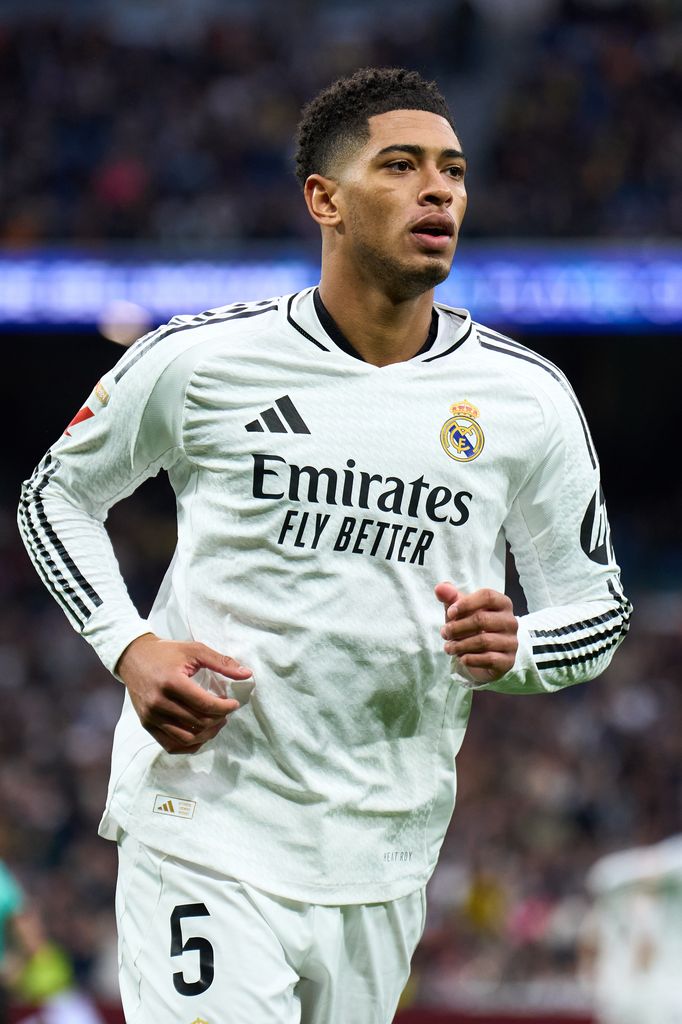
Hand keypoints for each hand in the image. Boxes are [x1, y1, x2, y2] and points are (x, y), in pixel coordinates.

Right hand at [116, 634, 252, 753]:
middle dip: (219, 719)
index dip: (225, 707)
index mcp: (172, 683)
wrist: (133, 658)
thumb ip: (221, 662)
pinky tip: (201, 733)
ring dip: (208, 734)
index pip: (205, 705)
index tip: (234, 704)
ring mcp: (151, 717)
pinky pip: (172, 745)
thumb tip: (247, 674)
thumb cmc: (166, 653)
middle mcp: (159, 703)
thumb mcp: (195, 650)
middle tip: (225, 711)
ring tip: (216, 722)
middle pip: (198, 722)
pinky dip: (190, 744)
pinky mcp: (146, 725)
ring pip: (187, 738)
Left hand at [435, 582, 517, 682]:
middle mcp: (511, 621)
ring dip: (461, 645)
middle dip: (458, 627)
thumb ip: (450, 598)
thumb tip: (440, 587)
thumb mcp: (460, 611)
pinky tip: (461, 659)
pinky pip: (489, 659)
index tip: (449, 613)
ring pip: (484, 641)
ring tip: (448, 647)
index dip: (465, 603)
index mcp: (502, 604)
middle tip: (444, 633)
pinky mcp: (508, 661)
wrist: (481, 658)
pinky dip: (471, 659)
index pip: (487, 596)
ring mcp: (512, 642)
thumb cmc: (470, 628)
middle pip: (482, 619)